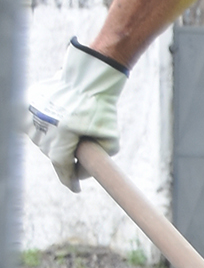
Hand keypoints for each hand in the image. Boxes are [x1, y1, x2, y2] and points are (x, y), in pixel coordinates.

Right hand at [28, 41, 126, 191]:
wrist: (86, 78)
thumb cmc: (100, 109)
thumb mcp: (111, 139)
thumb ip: (100, 160)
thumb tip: (83, 172)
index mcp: (61, 138)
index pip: (62, 167)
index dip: (69, 180)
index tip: (75, 189)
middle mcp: (42, 129)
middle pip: (53, 153)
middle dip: (66, 155)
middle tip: (80, 148)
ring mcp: (32, 116)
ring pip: (42, 138)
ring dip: (55, 139)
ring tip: (71, 128)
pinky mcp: (27, 105)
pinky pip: (35, 122)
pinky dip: (46, 124)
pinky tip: (59, 119)